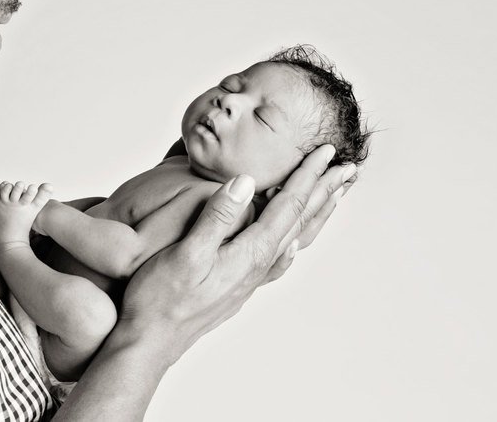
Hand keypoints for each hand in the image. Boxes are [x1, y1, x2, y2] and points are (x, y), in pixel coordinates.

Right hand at [118, 144, 355, 360]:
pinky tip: (293, 245)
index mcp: (249, 253)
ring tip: (333, 198)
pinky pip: (278, 259)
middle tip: (348, 169)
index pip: (288, 206)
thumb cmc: (159, 299)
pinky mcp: (237, 288)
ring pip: (294, 239)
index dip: (308, 176)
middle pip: (300, 221)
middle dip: (324, 192)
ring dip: (315, 215)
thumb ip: (217, 216)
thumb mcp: (186, 252)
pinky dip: (293, 242)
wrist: (149, 343)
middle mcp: (257, 267)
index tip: (326, 152)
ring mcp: (250, 280)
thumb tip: (246, 182)